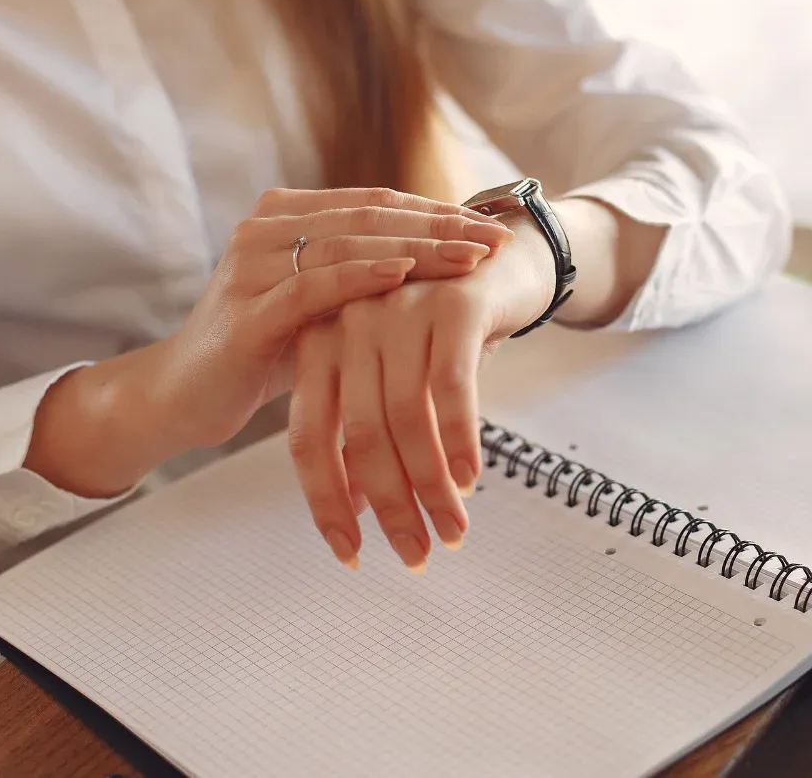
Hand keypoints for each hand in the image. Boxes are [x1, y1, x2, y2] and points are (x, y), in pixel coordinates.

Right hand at [25, 188, 511, 497]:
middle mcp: (267, 228)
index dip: (436, 212)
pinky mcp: (247, 310)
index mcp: (286, 217)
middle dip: (440, 226)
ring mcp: (252, 264)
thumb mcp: (321, 308)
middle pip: (370, 216)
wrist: (183, 396)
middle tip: (495, 239)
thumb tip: (447, 271)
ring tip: (469, 257)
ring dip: (416, 249)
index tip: (492, 227)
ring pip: (348, 244)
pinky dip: (361, 277)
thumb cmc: (262, 353)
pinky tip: (406, 274)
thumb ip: (365, 279)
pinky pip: (313, 286)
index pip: (376, 204)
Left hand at [287, 210, 557, 571]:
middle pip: (356, 435)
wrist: (504, 258)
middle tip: (415, 554)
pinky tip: (470, 480)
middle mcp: (349, 322)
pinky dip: (460, 441)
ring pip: (405, 418)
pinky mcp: (451, 304)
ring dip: (429, 486)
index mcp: (319, 342)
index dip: (326, 502)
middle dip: (388, 506)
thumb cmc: (441, 329)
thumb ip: (366, 431)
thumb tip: (354, 507)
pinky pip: (451, 387)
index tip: (350, 553)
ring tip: (451, 530)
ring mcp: (398, 309)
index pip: (307, 437)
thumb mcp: (395, 377)